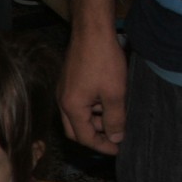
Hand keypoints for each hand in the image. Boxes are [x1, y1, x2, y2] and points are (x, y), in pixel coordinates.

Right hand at [58, 27, 127, 154]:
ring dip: (94, 121)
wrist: (91, 31)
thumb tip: (116, 138)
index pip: (84, 138)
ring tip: (115, 116)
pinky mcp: (68, 81)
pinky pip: (76, 104)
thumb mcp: (115, 94)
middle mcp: (62, 101)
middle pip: (75, 130)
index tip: (119, 149)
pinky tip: (106, 101)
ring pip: (76, 117)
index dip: (102, 146)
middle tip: (114, 137)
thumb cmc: (103, 61)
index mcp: (72, 107)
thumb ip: (115, 119)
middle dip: (94, 136)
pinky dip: (91, 109)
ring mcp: (63, 90)